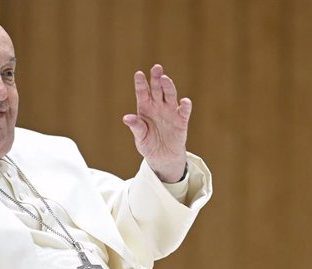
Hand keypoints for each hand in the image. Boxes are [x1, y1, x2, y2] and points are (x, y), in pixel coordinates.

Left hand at [123, 64, 190, 182]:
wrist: (162, 157)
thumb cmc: (148, 144)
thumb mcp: (140, 137)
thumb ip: (136, 127)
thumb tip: (127, 118)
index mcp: (145, 108)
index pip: (142, 93)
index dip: (140, 83)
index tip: (139, 74)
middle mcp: (158, 106)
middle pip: (157, 89)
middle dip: (156, 78)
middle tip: (156, 68)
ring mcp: (170, 112)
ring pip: (170, 96)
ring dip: (168, 87)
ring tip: (166, 79)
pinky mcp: (181, 121)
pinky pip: (184, 112)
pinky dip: (185, 106)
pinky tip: (184, 101)